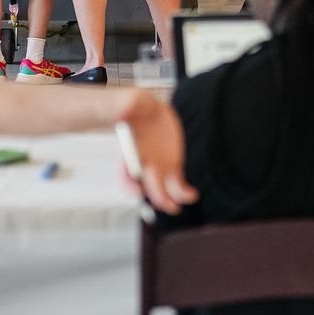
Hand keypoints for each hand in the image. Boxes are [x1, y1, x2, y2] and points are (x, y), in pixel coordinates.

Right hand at [117, 90, 196, 215]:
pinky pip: (178, 185)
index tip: (137, 191)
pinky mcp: (172, 167)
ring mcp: (158, 170)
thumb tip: (121, 110)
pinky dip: (184, 192)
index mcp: (129, 158)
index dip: (129, 185)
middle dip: (158, 197)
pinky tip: (192, 195)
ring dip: (171, 200)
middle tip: (165, 203)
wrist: (147, 113)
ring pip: (164, 191)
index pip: (126, 175)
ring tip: (178, 205)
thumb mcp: (128, 108)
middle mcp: (142, 168)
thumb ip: (124, 110)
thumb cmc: (135, 112)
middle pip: (149, 187)